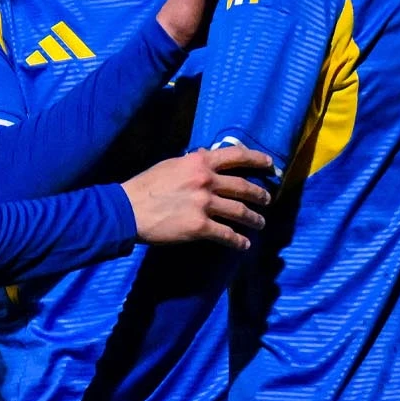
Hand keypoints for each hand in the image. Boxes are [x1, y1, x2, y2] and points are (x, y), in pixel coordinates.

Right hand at [121, 145, 271, 247]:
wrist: (129, 209)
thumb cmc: (146, 186)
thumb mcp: (170, 164)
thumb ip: (192, 162)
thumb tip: (207, 155)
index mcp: (200, 162)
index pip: (236, 156)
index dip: (257, 159)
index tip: (270, 165)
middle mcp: (206, 181)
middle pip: (243, 187)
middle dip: (260, 195)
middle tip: (267, 200)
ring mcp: (205, 204)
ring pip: (240, 212)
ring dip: (254, 219)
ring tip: (260, 223)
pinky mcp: (200, 227)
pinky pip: (226, 235)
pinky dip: (238, 241)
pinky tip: (243, 245)